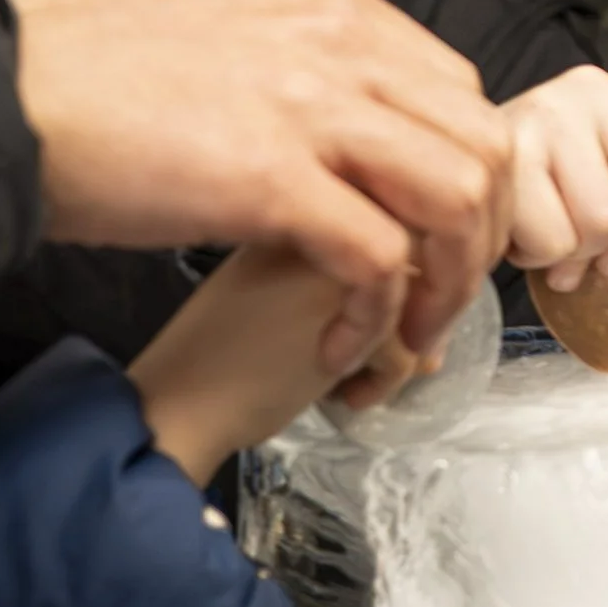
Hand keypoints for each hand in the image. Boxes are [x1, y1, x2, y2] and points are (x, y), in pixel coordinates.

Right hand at [9, 0, 512, 375]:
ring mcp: (310, 103)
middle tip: (441, 299)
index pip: (455, 92)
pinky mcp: (272, 176)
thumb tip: (331, 125)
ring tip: (406, 336)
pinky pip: (381, 259)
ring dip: (445, 285)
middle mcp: (337, 40)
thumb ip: (290, 69)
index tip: (441, 240)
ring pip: (458, 198)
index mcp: (328, 2)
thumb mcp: (214, 39)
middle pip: (482, 143)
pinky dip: (377, 317)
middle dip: (480, 238)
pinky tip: (340, 347)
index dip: (467, 179)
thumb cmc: (70, 79)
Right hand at [129, 248, 418, 485]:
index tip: (364, 324)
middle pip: (410, 264)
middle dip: (403, 319)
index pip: (385, 232)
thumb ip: (353, 293)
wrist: (178, 399)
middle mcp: (319, 221)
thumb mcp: (284, 297)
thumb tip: (429, 326)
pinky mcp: (346, 310)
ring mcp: (334, 260)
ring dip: (391, 354)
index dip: (389, 286)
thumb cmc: (218, 355)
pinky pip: (407, 348)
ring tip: (344, 378)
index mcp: (297, 207)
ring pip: (417, 305)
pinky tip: (338, 395)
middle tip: (369, 357)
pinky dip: (381, 384)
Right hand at [500, 66, 607, 291]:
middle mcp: (597, 90)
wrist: (462, 164)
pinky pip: (556, 239)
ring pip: (605, 220)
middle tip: (600, 224)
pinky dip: (544, 253)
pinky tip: (527, 229)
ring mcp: (548, 115)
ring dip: (583, 246)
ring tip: (558, 225)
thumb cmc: (559, 181)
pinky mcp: (507, 155)